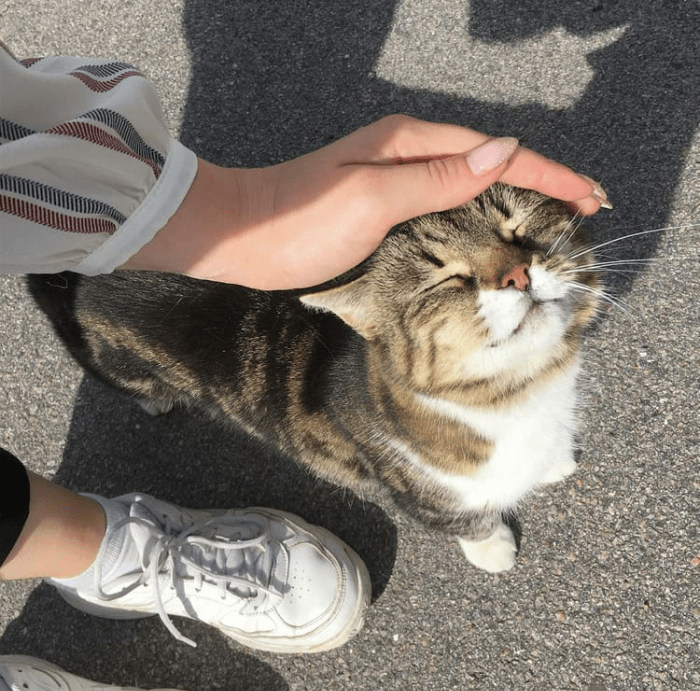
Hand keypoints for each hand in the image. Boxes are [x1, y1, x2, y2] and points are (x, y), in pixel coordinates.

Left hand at [125, 115, 607, 288]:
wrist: (243, 236)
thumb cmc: (301, 221)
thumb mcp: (374, 199)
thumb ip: (438, 178)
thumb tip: (503, 152)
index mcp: (409, 142)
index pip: (495, 153)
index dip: (546, 173)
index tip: (588, 196)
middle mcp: (406, 152)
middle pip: (489, 161)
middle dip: (540, 181)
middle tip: (584, 208)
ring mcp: (395, 177)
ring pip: (470, 181)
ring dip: (514, 197)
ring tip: (552, 217)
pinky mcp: (384, 202)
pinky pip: (446, 201)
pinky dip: (478, 212)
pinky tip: (491, 227)